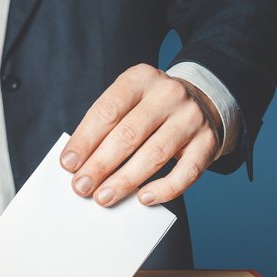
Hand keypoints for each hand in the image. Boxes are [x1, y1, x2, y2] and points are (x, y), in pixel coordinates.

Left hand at [60, 63, 221, 206]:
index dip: (85, 140)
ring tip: (104, 197)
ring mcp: (191, 118)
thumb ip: (107, 126)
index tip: (68, 164)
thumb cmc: (151, 109)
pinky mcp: (208, 143)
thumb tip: (80, 164)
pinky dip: (164, 189)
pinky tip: (144, 198)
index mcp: (141, 78)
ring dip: (125, 180)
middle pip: (129, 133)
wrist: (201, 103)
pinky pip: (186, 172)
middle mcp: (169, 94)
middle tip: (81, 187)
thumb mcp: (129, 102)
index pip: (108, 110)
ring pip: (155, 153)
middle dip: (101, 164)